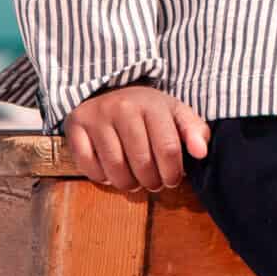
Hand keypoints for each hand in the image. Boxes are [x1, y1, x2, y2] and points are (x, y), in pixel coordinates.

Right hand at [64, 84, 208, 192]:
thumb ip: (194, 131)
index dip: (172, 173)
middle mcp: (123, 107)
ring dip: (127, 184)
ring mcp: (97, 116)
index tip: (172, 180)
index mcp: (152, 104)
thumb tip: (201, 153)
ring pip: (114, 167)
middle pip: (141, 162)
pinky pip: (88, 165)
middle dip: (151, 181)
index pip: (168, 149)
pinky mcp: (75, 125)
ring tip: (134, 183)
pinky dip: (101, 177)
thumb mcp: (175, 114)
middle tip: (153, 184)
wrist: (109, 91)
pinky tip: (111, 174)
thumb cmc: (148, 111)